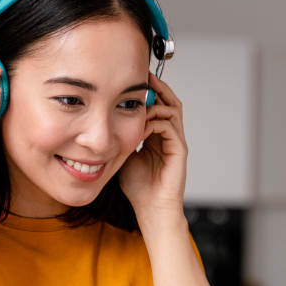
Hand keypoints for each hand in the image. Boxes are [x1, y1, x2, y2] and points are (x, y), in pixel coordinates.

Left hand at [118, 71, 187, 220]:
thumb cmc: (138, 188)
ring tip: (141, 97)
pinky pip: (170, 127)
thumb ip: (120, 139)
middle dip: (157, 88)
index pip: (158, 106)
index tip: (132, 81)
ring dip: (156, 102)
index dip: (148, 92)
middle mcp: (170, 136)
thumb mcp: (123, 156)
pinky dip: (156, 121)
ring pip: (172, 110)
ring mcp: (176, 143)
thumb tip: (106, 123)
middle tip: (143, 76)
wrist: (151, 209)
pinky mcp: (179, 151)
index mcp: (158, 136)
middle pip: (170, 102)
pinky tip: (141, 124)